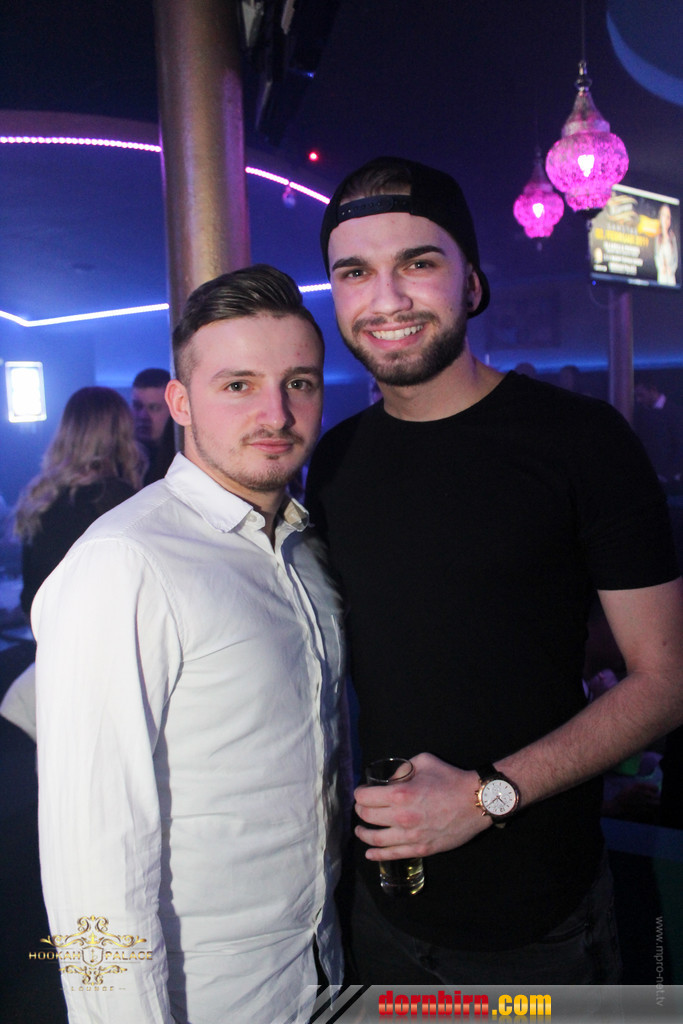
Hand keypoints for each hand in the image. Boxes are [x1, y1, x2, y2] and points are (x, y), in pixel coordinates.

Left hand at [354, 752, 490, 860]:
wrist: (476, 801)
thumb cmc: (450, 779)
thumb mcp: (423, 762)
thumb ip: (402, 769)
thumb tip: (388, 780)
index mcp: (400, 794)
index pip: (365, 797)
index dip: (359, 793)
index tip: (361, 792)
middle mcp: (401, 817)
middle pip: (367, 816)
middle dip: (360, 810)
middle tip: (361, 807)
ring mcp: (411, 836)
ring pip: (376, 839)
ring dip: (363, 834)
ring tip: (360, 830)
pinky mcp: (421, 849)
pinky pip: (393, 855)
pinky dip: (377, 855)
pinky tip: (369, 853)